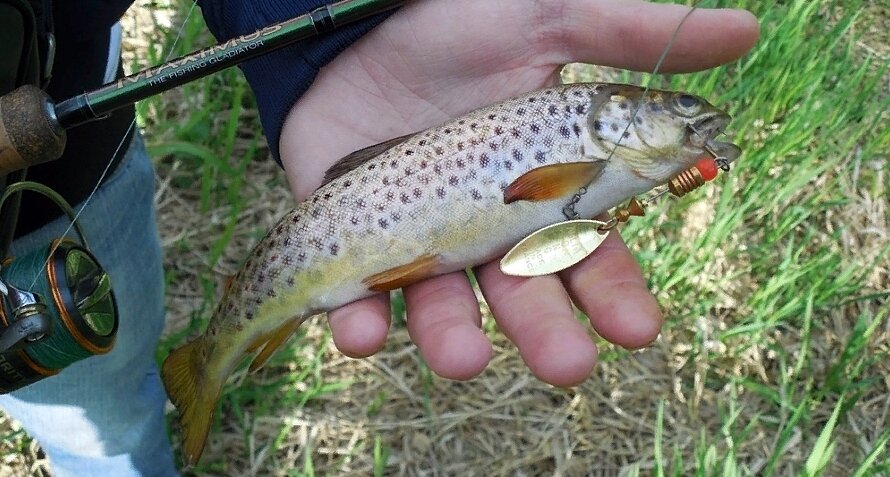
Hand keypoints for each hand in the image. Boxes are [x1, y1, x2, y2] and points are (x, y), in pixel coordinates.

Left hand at [278, 0, 757, 385]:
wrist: (355, 17)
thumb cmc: (455, 20)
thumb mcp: (544, 19)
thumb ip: (625, 37)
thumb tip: (747, 30)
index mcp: (539, 186)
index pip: (587, 251)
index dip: (613, 291)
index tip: (638, 329)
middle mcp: (484, 222)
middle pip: (520, 292)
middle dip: (544, 330)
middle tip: (567, 366)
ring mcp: (417, 234)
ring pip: (443, 303)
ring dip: (452, 335)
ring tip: (464, 357)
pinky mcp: (352, 233)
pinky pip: (354, 290)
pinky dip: (358, 316)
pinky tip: (361, 334)